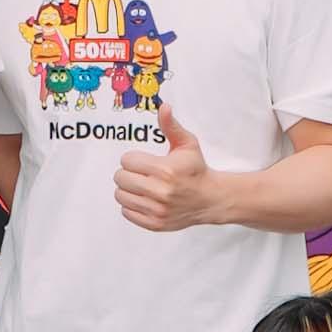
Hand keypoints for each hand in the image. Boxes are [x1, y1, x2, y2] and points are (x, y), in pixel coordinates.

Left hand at [113, 107, 220, 233]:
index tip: (145, 161)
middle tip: (141, 173)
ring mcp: (157, 210)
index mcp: (165, 170)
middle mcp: (160, 192)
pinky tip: (145, 199)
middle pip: (120, 178)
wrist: (211, 199)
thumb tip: (163, 107)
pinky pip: (126, 212)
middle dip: (128, 173)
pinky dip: (132, 205)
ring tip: (142, 186)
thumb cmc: (196, 169)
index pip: (126, 161)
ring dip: (128, 189)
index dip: (134, 159)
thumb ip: (171, 126)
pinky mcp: (155, 223)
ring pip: (120, 196)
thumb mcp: (187, 144)